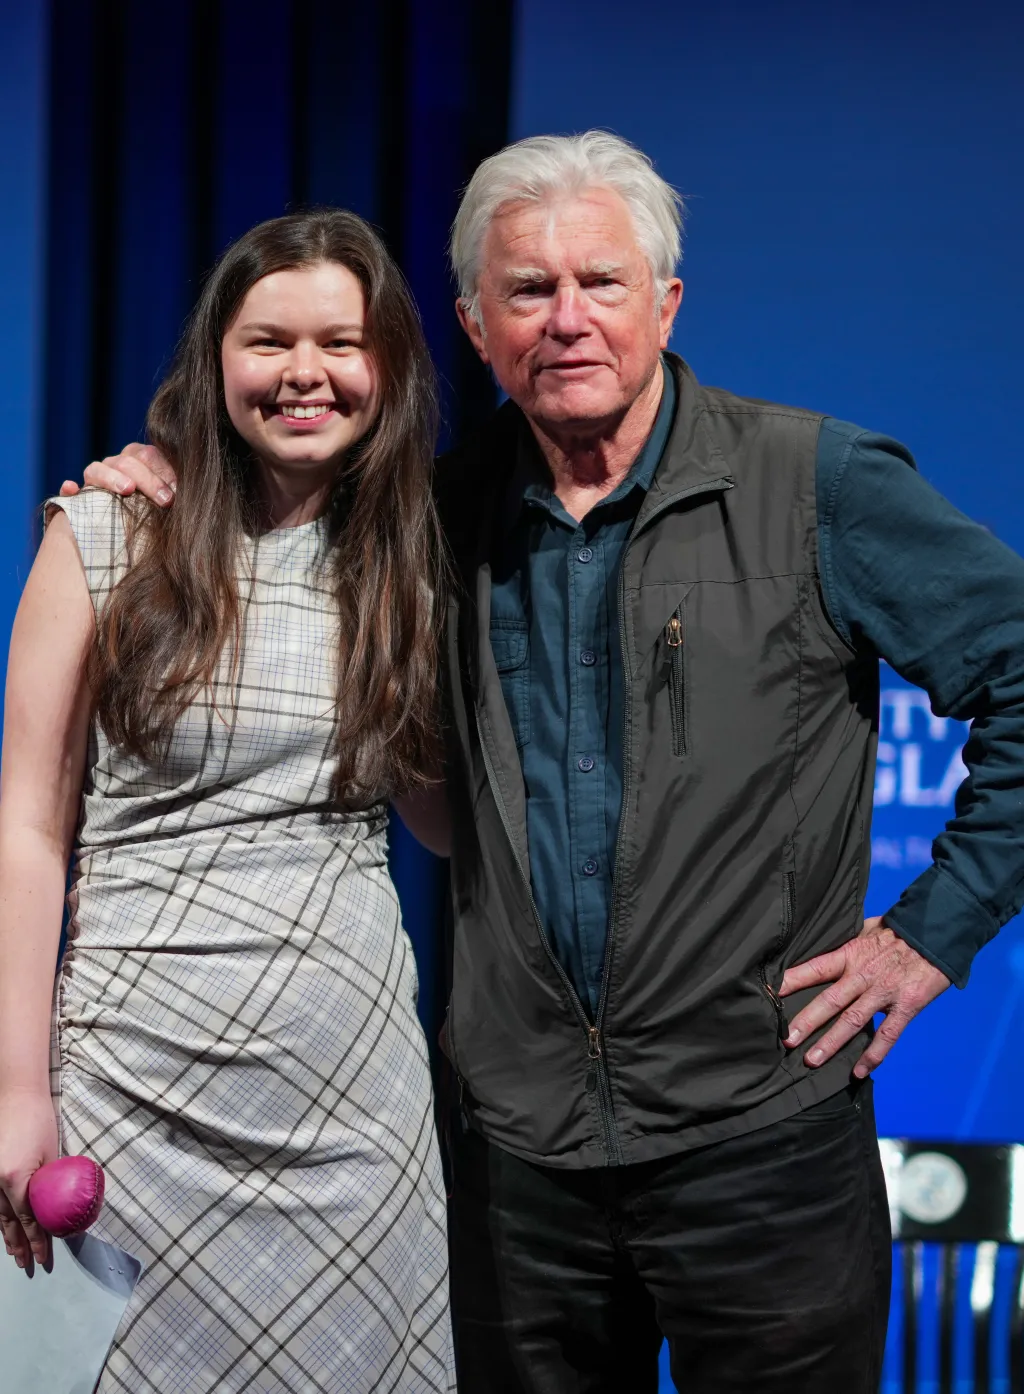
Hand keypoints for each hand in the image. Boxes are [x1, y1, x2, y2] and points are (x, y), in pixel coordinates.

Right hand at [0, 1089, 58, 1272]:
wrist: (17, 1095)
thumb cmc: (38, 1120)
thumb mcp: (50, 1154)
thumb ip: (48, 1182)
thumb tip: (57, 1205)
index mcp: (15, 1179)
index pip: (27, 1220)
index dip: (37, 1240)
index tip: (44, 1256)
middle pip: (9, 1223)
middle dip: (20, 1245)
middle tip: (28, 1265)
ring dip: (7, 1236)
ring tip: (15, 1255)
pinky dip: (0, 1219)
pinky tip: (4, 1229)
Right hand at [59, 442, 176, 505]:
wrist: (134, 534)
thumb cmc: (157, 512)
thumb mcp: (168, 499)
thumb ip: (174, 490)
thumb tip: (184, 492)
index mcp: (138, 459)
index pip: (147, 454)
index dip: (163, 471)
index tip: (177, 491)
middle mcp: (115, 465)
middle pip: (126, 461)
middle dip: (148, 480)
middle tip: (165, 500)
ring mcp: (96, 479)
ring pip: (97, 469)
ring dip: (112, 478)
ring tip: (128, 490)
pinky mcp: (80, 497)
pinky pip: (70, 490)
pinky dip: (70, 489)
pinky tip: (71, 489)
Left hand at [779, 916, 950, 1078]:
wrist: (938, 932)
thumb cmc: (900, 929)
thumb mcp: (867, 928)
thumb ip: (847, 942)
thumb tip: (823, 944)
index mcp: (851, 954)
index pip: (815, 968)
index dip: (792, 981)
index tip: (770, 993)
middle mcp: (863, 975)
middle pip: (829, 1001)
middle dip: (805, 1021)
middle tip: (786, 1040)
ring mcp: (884, 993)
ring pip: (853, 1021)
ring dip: (832, 1042)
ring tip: (812, 1060)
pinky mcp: (906, 1006)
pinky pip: (887, 1035)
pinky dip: (873, 1055)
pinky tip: (858, 1071)